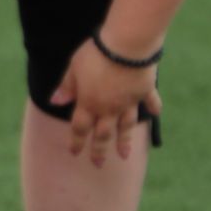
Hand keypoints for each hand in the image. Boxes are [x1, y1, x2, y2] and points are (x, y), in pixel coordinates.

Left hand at [49, 40, 162, 165]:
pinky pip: (150, 101)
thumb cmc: (95, 54)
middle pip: (103, 133)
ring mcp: (129, 101)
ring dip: (124, 140)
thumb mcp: (73, 68)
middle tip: (97, 164)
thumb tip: (54, 102)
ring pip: (126, 125)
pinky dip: (153, 107)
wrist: (127, 46)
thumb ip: (66, 87)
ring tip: (124, 155)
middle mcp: (110, 108)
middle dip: (99, 150)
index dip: (76, 141)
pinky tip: (155, 113)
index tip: (75, 153)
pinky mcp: (145, 90)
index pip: (80, 128)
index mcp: (89, 103)